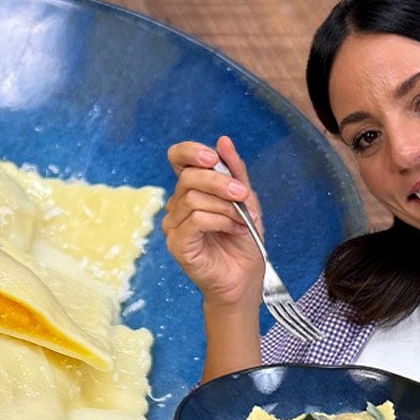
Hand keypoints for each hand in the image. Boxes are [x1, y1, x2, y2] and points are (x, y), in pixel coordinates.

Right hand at [161, 136, 264, 308]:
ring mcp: (173, 226)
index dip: (190, 151)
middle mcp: (177, 206)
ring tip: (242, 221)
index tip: (213, 157)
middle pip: (189, 178)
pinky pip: (196, 220)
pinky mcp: (177, 244)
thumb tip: (223, 141)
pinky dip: (220, 221)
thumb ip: (235, 172)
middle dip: (220, 182)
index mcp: (191, 191)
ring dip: (225, 207)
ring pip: (193, 199)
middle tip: (242, 195)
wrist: (245, 278)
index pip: (177, 159)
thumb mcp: (246, 199)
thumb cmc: (243, 242)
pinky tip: (234, 229)